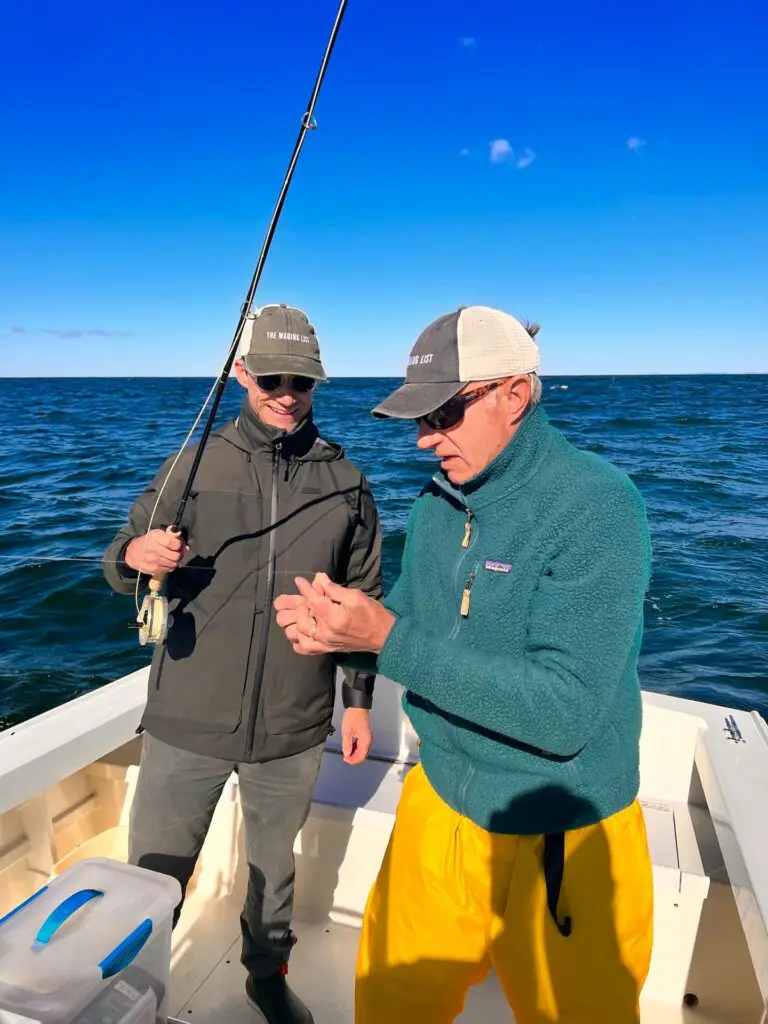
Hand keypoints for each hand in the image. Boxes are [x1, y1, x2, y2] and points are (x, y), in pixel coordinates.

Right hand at [125, 527, 187, 576]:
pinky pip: (168, 570)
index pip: (175, 543)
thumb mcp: (158, 534)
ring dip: (175, 561)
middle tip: (176, 552)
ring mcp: (153, 561)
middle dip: (179, 554)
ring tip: (170, 557)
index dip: (180, 545)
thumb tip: (186, 547)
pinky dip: (170, 567)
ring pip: (174, 564)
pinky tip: (165, 562)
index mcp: (155, 537)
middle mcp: (153, 549)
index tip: (178, 545)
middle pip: (176, 555)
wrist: (132, 553)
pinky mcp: (153, 570)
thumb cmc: (148, 541)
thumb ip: (172, 537)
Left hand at [274, 572, 393, 655]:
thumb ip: (334, 589)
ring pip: (298, 634)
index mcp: (334, 618)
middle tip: (310, 596)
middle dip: (301, 604)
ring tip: (305, 611)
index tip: (299, 580)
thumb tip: (319, 579)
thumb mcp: (355, 596)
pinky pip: (304, 648)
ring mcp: (325, 644)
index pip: (313, 601)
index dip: (305, 589)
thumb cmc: (371, 613)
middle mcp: (326, 634)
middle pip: (302, 618)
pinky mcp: (326, 649)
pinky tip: (302, 629)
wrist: (382, 636)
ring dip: (297, 620)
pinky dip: (298, 639)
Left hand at [340, 708, 371, 764]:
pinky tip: (349, 746)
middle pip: (362, 754)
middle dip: (354, 758)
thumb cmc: (353, 717)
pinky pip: (361, 745)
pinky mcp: (364, 734)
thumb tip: (347, 754)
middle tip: (345, 757)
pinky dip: (355, 748)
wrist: (357, 706)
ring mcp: (366, 737)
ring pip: (361, 750)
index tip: (345, 759)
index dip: (353, 760)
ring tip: (346, 752)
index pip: (361, 756)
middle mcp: (368, 740)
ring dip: (354, 753)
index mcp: (365, 741)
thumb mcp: (347, 732)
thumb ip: (347, 744)